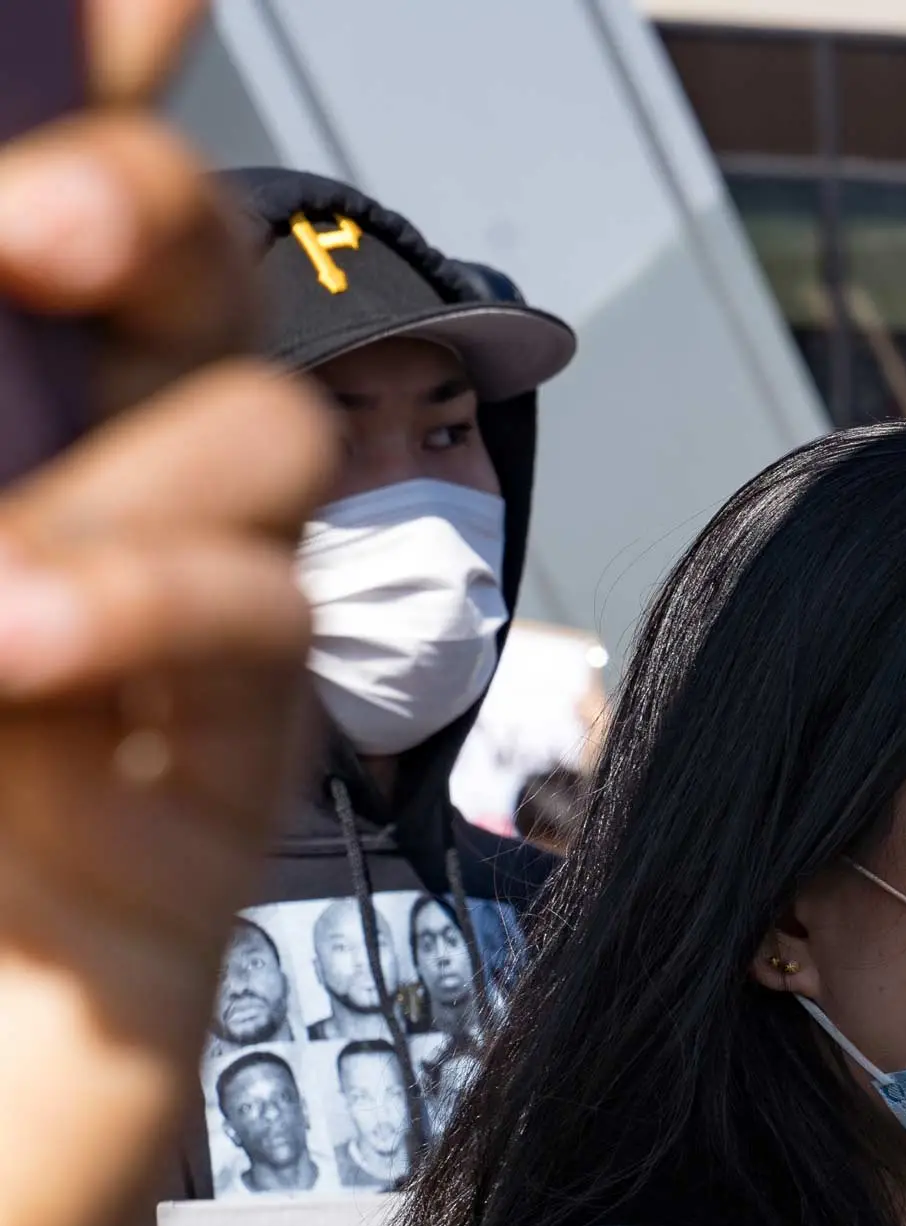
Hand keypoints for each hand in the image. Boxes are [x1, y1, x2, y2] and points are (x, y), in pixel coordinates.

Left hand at [0, 0, 334, 1225]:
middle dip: (130, 214)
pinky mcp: (194, 817)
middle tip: (36, 222)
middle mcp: (6, 546)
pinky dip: (155, 605)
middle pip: (158, 306)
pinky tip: (18, 656)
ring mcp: (115, 683)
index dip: (71, 101)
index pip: (15, 282)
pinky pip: (254, 638)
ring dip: (131, 476)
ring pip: (244, 456)